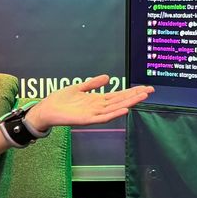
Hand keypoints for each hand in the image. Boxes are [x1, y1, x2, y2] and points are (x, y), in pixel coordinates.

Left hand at [25, 75, 152, 131]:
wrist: (46, 110)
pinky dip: (114, 114)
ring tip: (142, 96)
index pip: (118, 95)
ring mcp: (93, 114)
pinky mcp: (86, 120)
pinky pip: (103, 118)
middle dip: (135, 96)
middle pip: (120, 101)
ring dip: (129, 103)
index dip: (131, 92)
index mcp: (97, 100)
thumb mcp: (78, 88)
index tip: (145, 87)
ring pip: (115, 108)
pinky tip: (124, 110)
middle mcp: (98, 108)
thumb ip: (92, 84)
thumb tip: (107, 77)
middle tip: (150, 90)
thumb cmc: (60, 100)